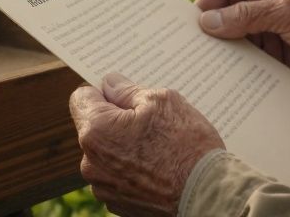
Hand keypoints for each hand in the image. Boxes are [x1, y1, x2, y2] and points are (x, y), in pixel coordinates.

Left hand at [69, 73, 224, 215]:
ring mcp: (103, 188)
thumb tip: (110, 85)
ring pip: (107, 154)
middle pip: (94, 128)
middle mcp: (91, 163)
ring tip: (158, 149)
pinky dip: (132, 170)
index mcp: (96, 132)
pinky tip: (158, 168)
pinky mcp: (117, 205)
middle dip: (116, 121)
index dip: (102, 92)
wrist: (208, 195)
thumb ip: (127, 90)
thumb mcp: (162, 101)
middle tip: (150, 122)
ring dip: (124, 147)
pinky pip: (117, 177)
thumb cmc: (188, 146)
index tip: (121, 96)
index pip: (80, 98)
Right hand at [196, 0, 289, 96]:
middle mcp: (263, 4)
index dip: (207, 2)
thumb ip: (247, 15)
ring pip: (233, 40)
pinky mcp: (273, 58)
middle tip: (189, 48)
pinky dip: (235, 69)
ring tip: (202, 67)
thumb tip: (207, 21)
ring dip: (221, 52)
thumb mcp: (287, 12)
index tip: (193, 24)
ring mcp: (267, 32)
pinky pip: (246, 62)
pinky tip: (223, 79)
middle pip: (225, 14)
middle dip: (210, 29)